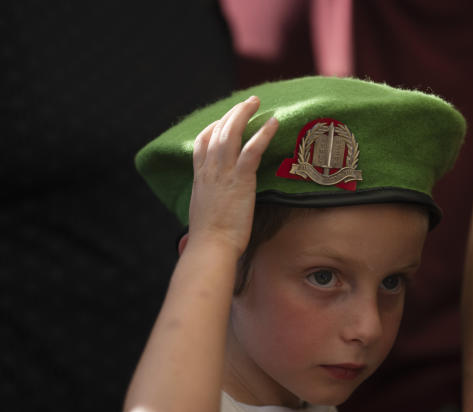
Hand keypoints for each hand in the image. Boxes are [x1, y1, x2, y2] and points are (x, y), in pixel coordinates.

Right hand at [185, 96, 278, 254]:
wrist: (211, 246)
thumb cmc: (210, 240)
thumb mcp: (205, 215)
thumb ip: (211, 204)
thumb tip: (216, 209)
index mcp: (200, 179)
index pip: (201, 143)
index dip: (212, 127)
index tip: (223, 119)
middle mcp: (209, 171)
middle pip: (217, 131)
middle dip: (232, 113)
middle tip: (247, 102)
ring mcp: (223, 173)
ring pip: (231, 133)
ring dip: (244, 114)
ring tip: (256, 102)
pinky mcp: (240, 180)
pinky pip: (251, 149)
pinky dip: (262, 133)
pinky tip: (272, 122)